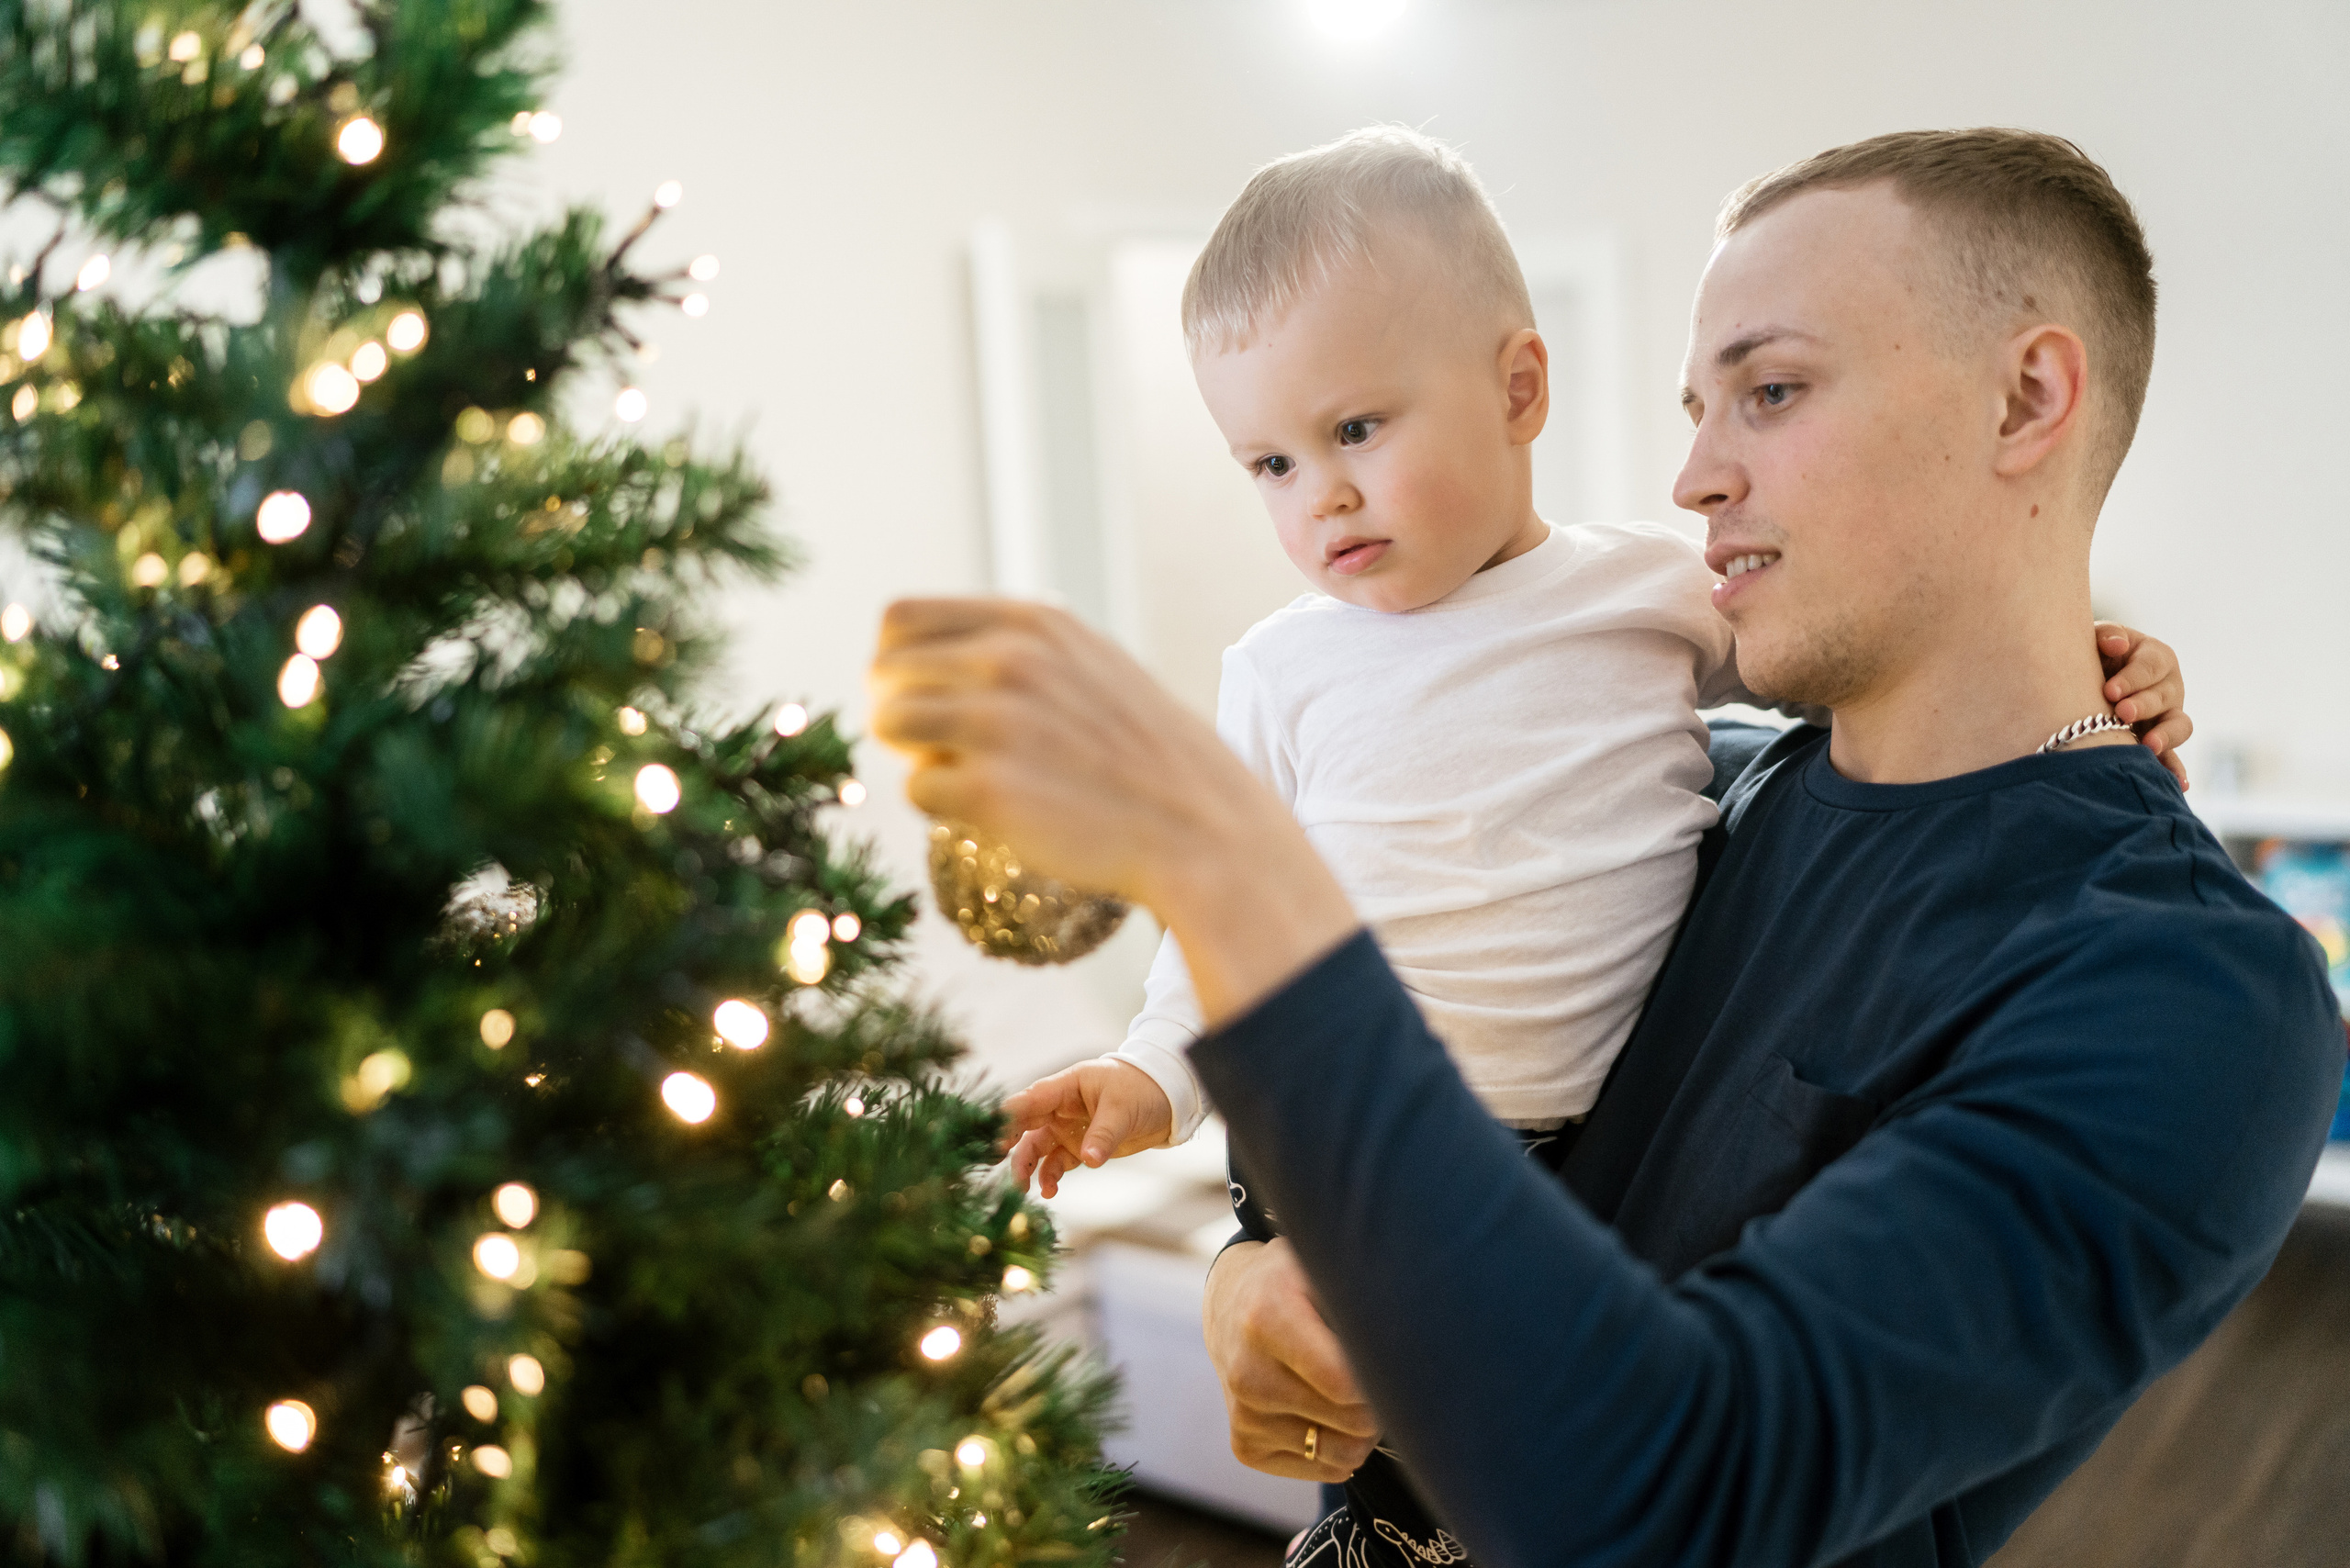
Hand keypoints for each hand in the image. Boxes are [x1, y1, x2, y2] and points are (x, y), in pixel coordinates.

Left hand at [869, 599, 1357, 1024]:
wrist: (1201, 828)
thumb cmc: (1141, 753)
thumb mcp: (1089, 663)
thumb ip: (1016, 647)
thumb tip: (915, 654)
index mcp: (1031, 622)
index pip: (899, 618)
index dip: (898, 661)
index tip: (923, 695)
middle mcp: (1006, 660)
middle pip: (883, 674)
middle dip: (903, 713)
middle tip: (948, 747)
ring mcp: (993, 723)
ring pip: (889, 726)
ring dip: (919, 755)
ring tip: (975, 775)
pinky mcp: (985, 790)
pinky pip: (915, 789)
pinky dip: (943, 806)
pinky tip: (997, 811)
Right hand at [1001, 1058, 1173, 1196]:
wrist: (1168, 1099)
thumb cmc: (1143, 1089)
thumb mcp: (1124, 1108)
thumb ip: (1104, 1133)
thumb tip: (1089, 1159)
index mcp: (1067, 1086)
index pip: (1031, 1099)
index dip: (1009, 1115)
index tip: (991, 1134)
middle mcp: (1060, 1107)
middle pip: (1025, 1124)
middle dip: (1008, 1142)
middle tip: (995, 1160)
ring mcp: (1066, 1128)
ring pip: (1036, 1148)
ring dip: (1026, 1166)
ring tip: (1022, 1188)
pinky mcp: (1077, 1146)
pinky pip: (1055, 1164)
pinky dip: (1049, 1177)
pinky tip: (1048, 1191)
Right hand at [1201, 1239, 1379, 1482]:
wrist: (1233, 1308)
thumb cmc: (1298, 1284)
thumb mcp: (1328, 1267)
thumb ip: (1370, 1298)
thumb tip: (1427, 1337)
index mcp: (1267, 1317)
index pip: (1347, 1381)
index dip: (1386, 1378)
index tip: (1398, 1360)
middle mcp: (1247, 1372)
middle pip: (1354, 1422)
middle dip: (1381, 1403)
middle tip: (1379, 1373)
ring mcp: (1244, 1415)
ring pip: (1345, 1453)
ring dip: (1364, 1430)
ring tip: (1356, 1393)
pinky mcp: (1245, 1447)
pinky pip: (1327, 1470)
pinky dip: (1341, 1447)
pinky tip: (1328, 1411)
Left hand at [2094, 621, 2191, 788]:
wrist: (2085, 677)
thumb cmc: (2093, 653)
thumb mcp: (2098, 638)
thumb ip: (2107, 635)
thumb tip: (2115, 644)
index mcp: (2156, 657)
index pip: (2151, 666)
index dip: (2133, 678)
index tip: (2109, 691)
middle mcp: (2169, 686)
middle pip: (2165, 696)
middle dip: (2144, 705)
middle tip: (2121, 714)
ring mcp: (2168, 715)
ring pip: (2179, 726)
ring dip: (2166, 737)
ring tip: (2148, 746)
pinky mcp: (2159, 740)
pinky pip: (2173, 757)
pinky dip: (2176, 770)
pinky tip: (2179, 786)